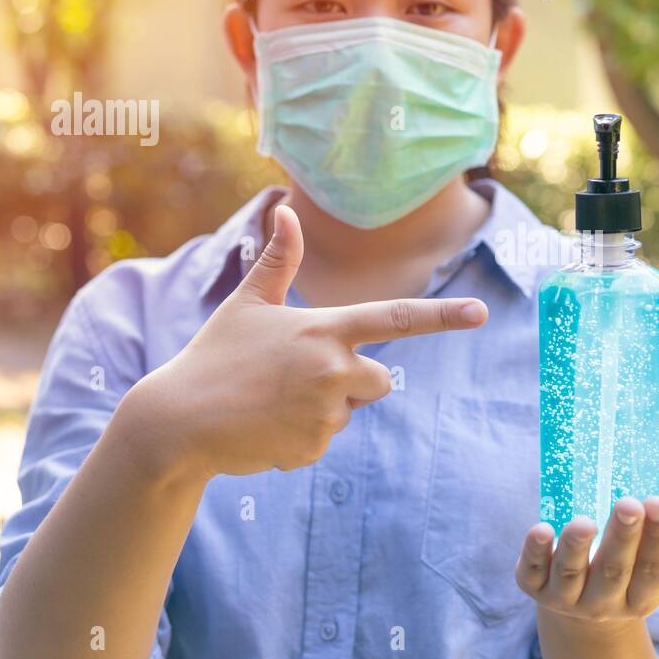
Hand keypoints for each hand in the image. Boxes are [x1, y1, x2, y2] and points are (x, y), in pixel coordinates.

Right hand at [122, 203, 487, 481]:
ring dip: (324, 409)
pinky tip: (266, 426)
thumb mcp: (247, 303)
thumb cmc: (214, 355)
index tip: (481, 313)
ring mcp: (326, 413)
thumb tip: (286, 211)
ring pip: (350, 411)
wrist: (177, 422)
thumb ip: (277, 259)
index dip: (443, 317)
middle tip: (296, 378)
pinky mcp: (314, 448)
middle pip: (380, 380)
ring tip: (273, 401)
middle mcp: (333, 370)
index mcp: (323, 329)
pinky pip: (326, 440)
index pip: (396, 319)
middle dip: (351, 381)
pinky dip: (302, 437)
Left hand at [515, 496, 658, 633]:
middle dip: (622, 538)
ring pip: (570, 574)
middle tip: (629, 504)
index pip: (653, 571)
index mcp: (640, 599)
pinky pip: (531, 572)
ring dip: (577, 547)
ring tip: (585, 522)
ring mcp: (566, 598)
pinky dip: (533, 552)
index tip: (657, 502)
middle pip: (614, 571)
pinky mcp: (534, 586)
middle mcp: (603, 603)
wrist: (585, 606)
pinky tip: (541, 529)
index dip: (657, 538)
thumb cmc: (635, 576)